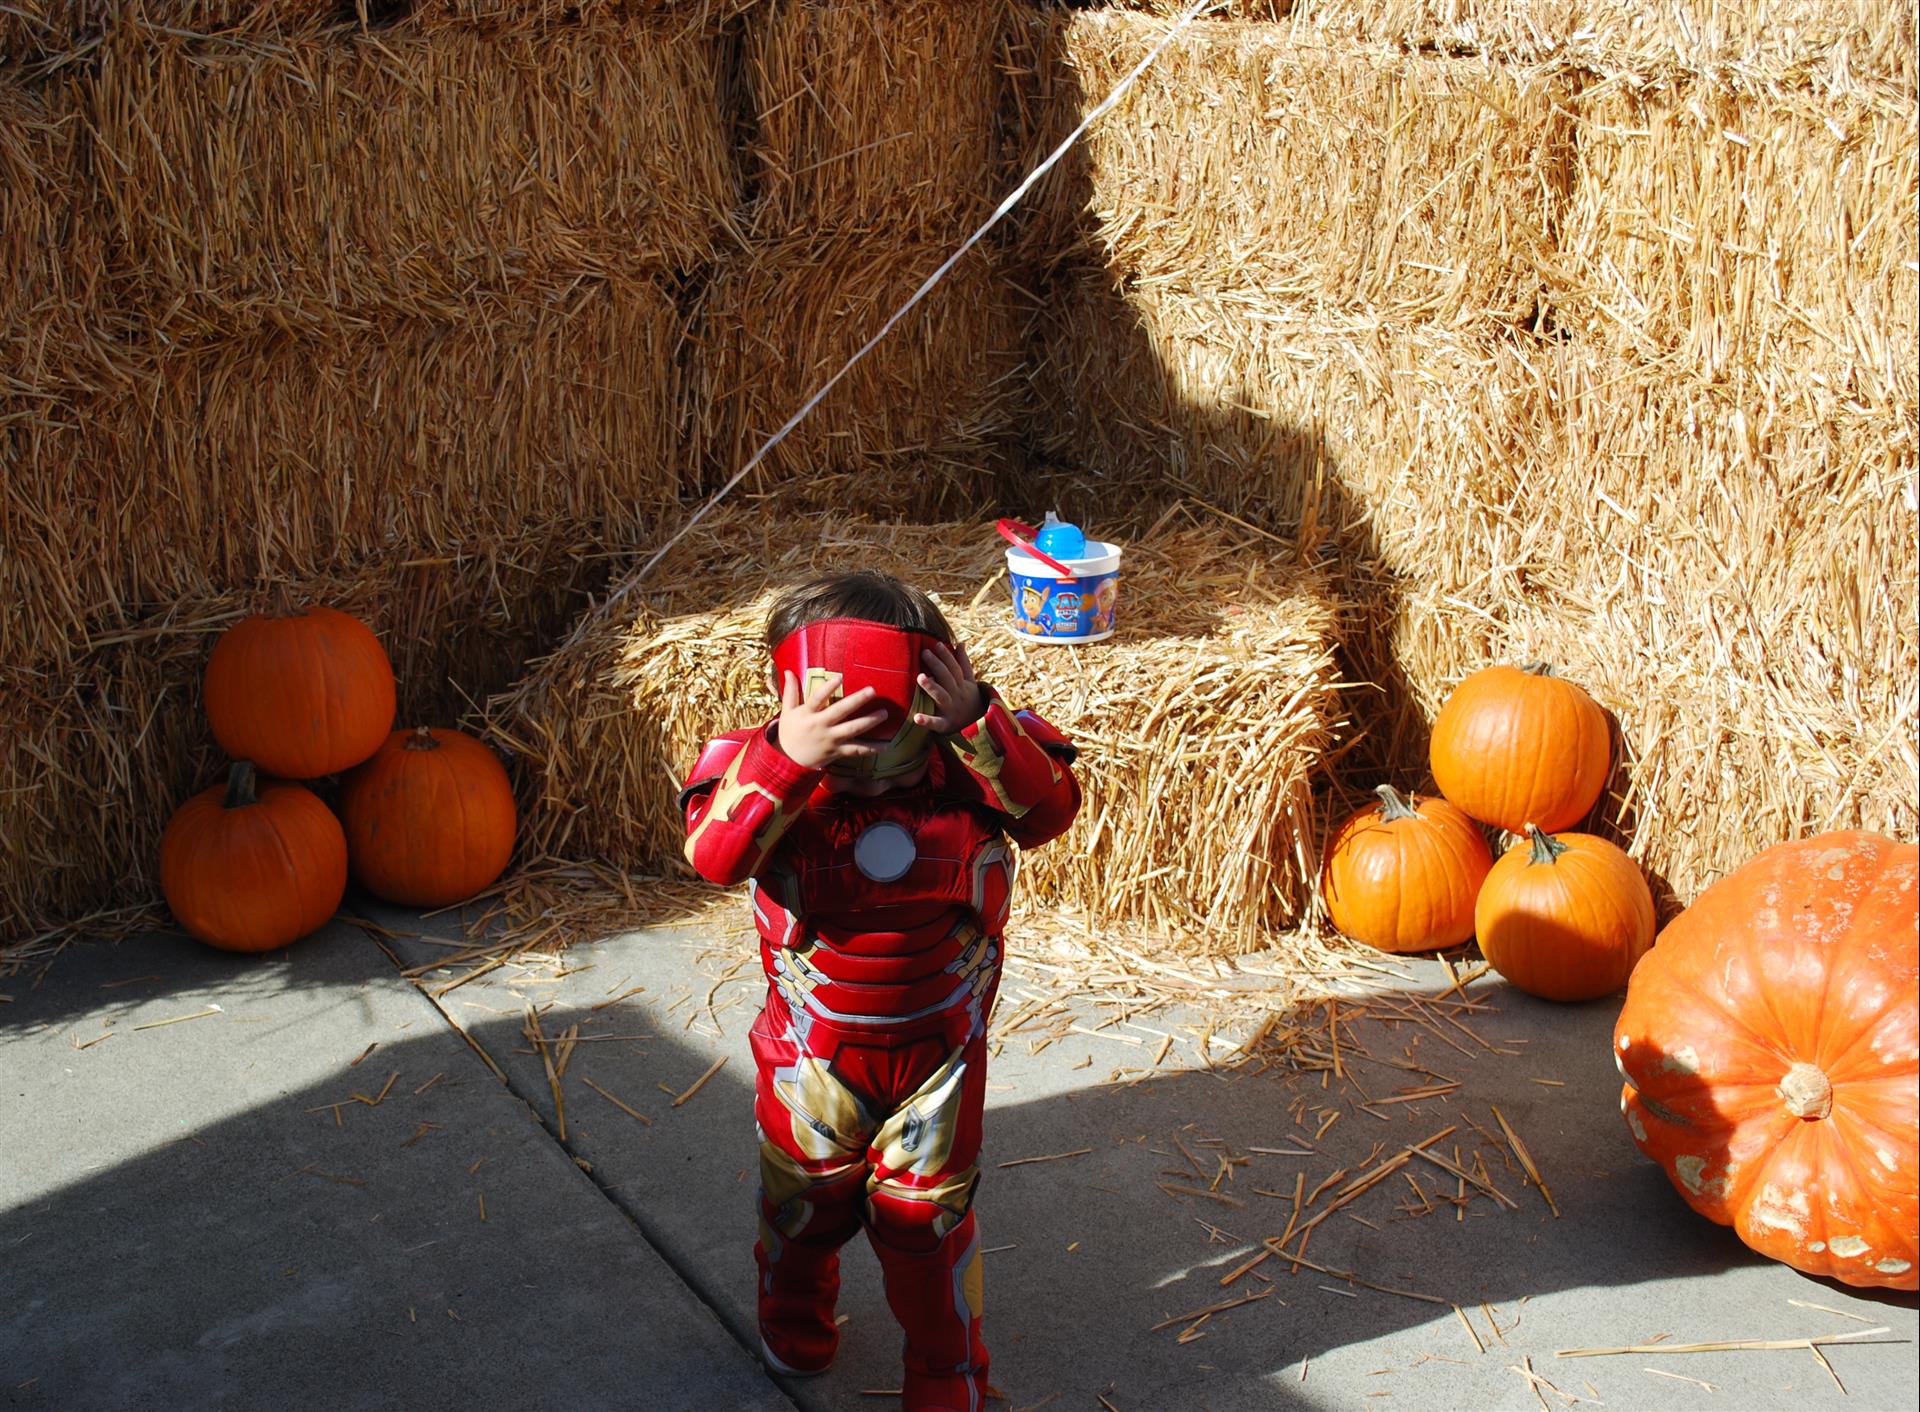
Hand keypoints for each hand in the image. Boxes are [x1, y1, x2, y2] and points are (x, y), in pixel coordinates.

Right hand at [775, 671, 889, 769]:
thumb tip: (788, 671)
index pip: (817, 698)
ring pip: (852, 730)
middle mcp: (821, 726)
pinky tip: (886, 745)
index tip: (839, 677)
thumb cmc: (789, 733)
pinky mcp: (837, 752)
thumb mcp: (787, 712)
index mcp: (808, 714)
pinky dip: (871, 749)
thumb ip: (791, 691)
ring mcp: (830, 740)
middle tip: (872, 690)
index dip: (828, 688)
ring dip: (869, 721)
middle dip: (857, 701)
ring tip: (884, 713)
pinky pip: (856, 750)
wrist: (788, 762)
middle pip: (840, 711)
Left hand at [914, 642, 985, 734]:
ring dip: (932, 687)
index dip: (947, 656)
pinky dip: (927, 721)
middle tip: (924, 653)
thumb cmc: (969, 701)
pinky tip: (916, 717)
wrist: (980, 729)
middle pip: (947, 678)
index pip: (954, 668)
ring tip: (920, 677)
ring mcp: (951, 710)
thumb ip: (964, 663)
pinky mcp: (946, 725)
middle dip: (936, 665)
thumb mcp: (970, 682)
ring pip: (942, 696)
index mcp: (962, 685)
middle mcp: (957, 695)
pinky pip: (937, 723)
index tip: (937, 645)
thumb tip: (961, 643)